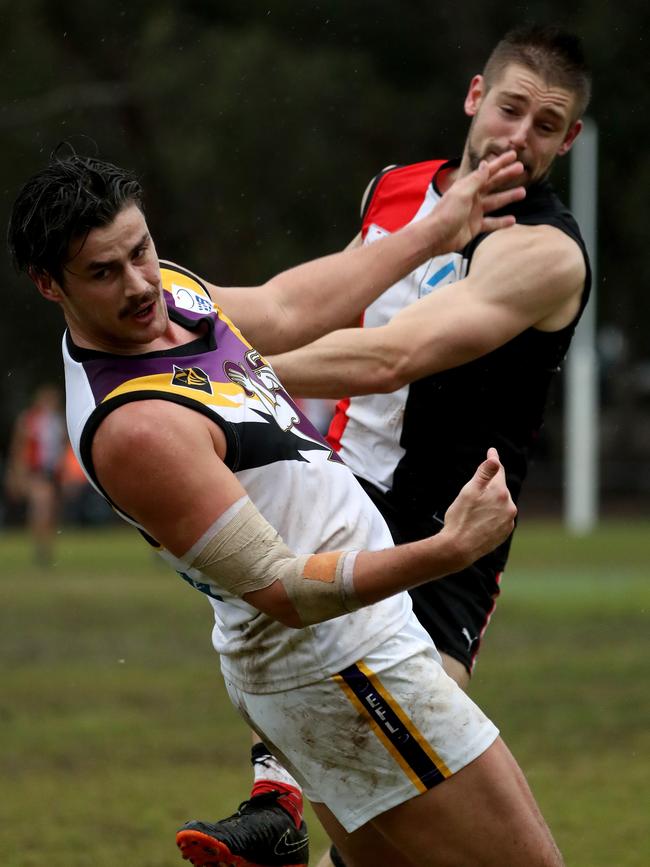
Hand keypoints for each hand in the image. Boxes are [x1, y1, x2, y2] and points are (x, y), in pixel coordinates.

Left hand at [427, 151, 525, 252]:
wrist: (436, 237)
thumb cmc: (447, 213)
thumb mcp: (462, 193)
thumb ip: (476, 180)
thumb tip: (485, 164)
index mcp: (468, 186)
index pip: (487, 171)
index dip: (500, 163)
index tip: (513, 155)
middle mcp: (472, 197)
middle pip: (493, 184)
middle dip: (506, 177)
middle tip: (521, 169)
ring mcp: (474, 212)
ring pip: (495, 202)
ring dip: (508, 197)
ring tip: (523, 193)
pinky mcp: (475, 227)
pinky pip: (492, 223)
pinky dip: (502, 222)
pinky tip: (513, 220)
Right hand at [441, 447, 516, 567]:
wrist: (459, 548)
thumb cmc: (460, 518)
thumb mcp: (469, 491)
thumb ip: (484, 473)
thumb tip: (494, 458)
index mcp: (500, 492)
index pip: (498, 470)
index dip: (493, 460)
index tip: (491, 451)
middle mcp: (509, 505)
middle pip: (498, 489)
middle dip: (488, 487)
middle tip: (471, 495)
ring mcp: (508, 520)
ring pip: (500, 504)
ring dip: (490, 502)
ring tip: (473, 512)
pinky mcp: (505, 532)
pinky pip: (500, 517)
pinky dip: (492, 515)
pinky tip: (479, 521)